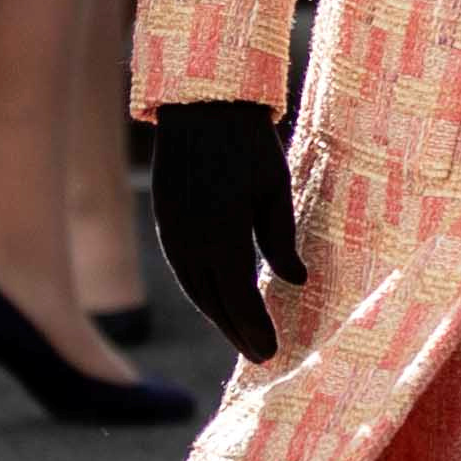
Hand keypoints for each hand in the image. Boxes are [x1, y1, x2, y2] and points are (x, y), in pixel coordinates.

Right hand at [147, 95, 306, 363]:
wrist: (200, 104)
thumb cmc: (248, 143)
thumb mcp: (276, 188)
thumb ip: (282, 240)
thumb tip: (296, 282)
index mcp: (222, 234)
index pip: (239, 297)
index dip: (255, 329)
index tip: (271, 354)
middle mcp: (190, 241)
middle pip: (214, 302)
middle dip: (238, 332)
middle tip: (260, 356)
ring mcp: (172, 233)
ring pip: (194, 289)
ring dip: (217, 316)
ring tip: (241, 337)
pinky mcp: (164, 222)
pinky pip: (183, 270)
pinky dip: (201, 293)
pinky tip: (216, 301)